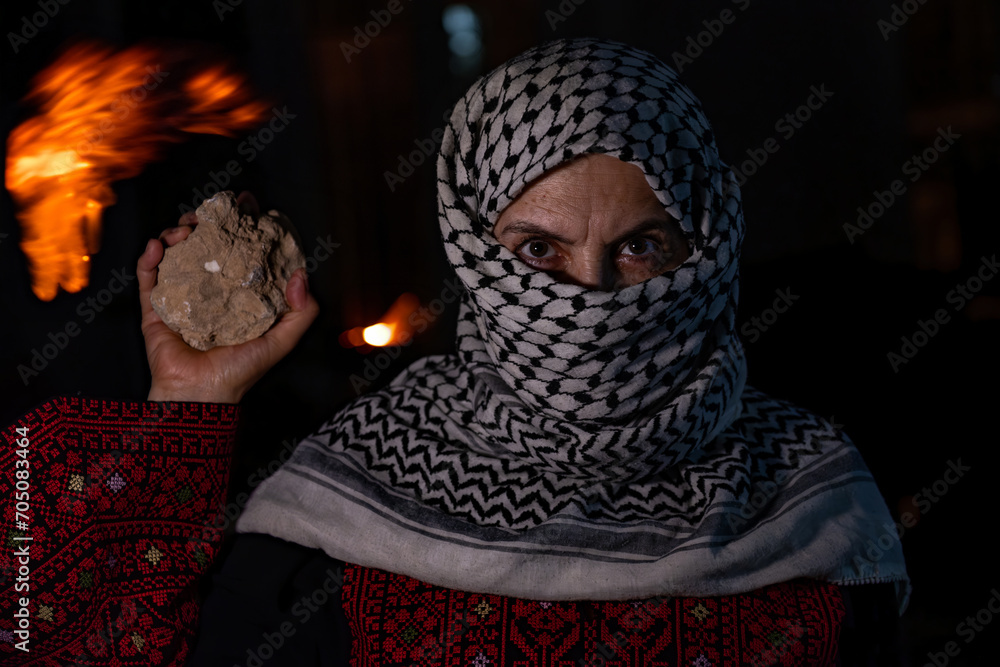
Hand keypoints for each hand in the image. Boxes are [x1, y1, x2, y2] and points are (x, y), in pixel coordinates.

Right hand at [139, 193, 319, 402]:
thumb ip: (300, 311)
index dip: (245, 228)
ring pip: (176, 254)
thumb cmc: (241, 371)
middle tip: (212, 211)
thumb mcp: (282, 340)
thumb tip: (301, 275)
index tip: (250, 205)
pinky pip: (147, 279)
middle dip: (207, 223)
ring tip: (184, 230)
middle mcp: (210, 293)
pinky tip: (158, 246)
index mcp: (238, 296)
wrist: (200, 394)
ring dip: (177, 234)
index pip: (241, 253)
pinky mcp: (155, 309)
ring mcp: (180, 298)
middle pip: (206, 246)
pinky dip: (149, 259)